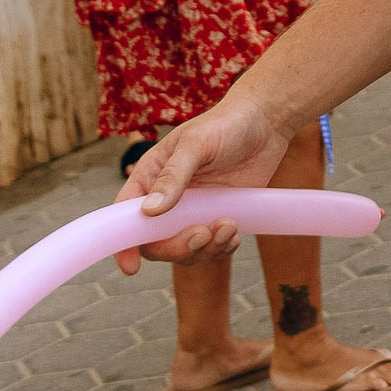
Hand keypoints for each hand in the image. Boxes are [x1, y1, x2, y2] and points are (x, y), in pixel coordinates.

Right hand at [113, 93, 293, 273]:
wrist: (266, 123)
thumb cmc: (226, 124)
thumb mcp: (196, 144)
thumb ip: (173, 176)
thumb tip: (150, 212)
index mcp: (151, 177)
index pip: (126, 217)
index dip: (124, 244)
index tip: (131, 268)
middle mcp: (168, 199)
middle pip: (156, 243)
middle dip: (178, 247)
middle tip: (203, 233)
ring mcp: (194, 211)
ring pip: (186, 251)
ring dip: (206, 248)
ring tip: (228, 225)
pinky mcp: (218, 217)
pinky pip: (212, 248)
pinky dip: (222, 248)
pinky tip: (234, 232)